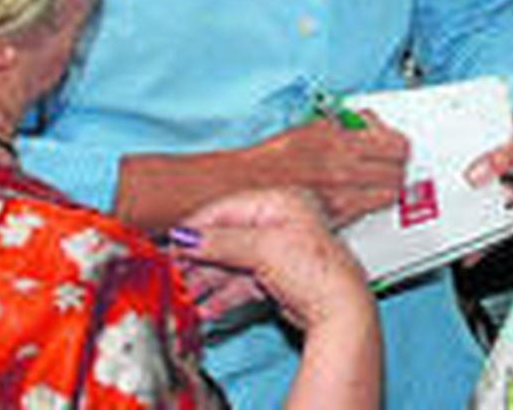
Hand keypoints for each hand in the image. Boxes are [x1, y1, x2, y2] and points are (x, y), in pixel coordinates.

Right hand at [171, 188, 374, 333]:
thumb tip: (185, 237)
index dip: (198, 226)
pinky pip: (244, 284)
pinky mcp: (279, 280)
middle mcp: (281, 223)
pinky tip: (207, 308)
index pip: (228, 208)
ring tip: (185, 295)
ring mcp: (280, 252)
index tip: (172, 243)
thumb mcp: (263, 249)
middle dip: (200, 258)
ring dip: (208, 281)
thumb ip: (221, 242)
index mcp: (281, 202)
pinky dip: (225, 295)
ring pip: (233, 264)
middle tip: (174, 272)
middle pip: (228, 237)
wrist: (340, 310)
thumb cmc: (314, 270)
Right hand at [252, 112, 409, 226]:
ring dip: (387, 186)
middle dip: (396, 166)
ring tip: (377, 180)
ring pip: (389, 195)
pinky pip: (368, 210)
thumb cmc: (272, 160)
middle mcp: (344, 172)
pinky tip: (359, 194)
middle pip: (398, 173)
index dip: (399, 145)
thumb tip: (368, 123)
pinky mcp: (336, 219)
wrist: (245, 189)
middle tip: (388, 163)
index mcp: (339, 143)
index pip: (396, 147)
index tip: (395, 144)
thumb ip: (346, 124)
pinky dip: (369, 202)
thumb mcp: (312, 127)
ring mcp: (342, 199)